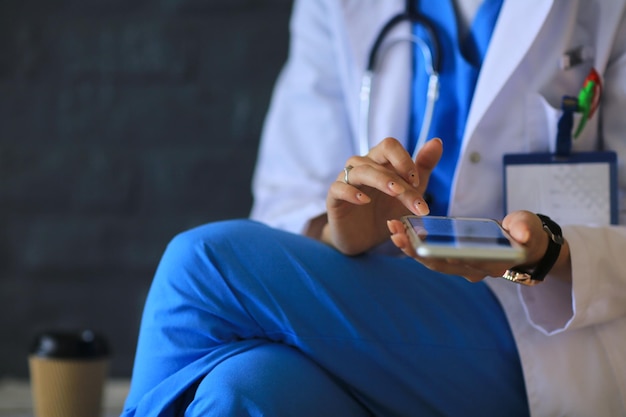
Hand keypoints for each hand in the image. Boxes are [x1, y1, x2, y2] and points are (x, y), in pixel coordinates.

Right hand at [322, 137, 442, 254]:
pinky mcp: (334, 197)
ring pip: (360, 170)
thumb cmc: (385, 211)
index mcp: (380, 161)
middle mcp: (362, 165)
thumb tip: (437, 141)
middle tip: (413, 190)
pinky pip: (339, 188)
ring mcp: (346, 180)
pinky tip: (365, 200)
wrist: (364, 238)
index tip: (417, 181)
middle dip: (398, 173)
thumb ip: (423, 167)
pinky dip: (351, 192)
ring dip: (380, 180)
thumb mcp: (410, 191)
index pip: (389, 145)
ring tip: (395, 192)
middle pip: (377, 155)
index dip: (404, 159)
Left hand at [387, 210, 553, 281]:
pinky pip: (432, 255)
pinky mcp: (454, 260)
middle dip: (416, 251)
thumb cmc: (526, 232)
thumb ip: (525, 229)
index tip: (419, 246)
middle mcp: (472, 271)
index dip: (438, 255)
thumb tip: (520, 234)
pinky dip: (416, 245)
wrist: (525, 243)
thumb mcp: (528, 227)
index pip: (460, 263)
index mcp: (490, 264)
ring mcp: (462, 267)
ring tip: (393, 230)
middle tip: (396, 235)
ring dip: (411, 248)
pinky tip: (401, 231)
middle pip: (439, 264)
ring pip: (431, 261)